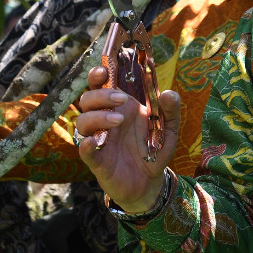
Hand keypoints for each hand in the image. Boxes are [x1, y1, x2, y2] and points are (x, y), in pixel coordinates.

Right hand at [76, 66, 178, 213]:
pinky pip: (83, 150)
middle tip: (122, 99)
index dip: (97, 75)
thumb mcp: (168, 129)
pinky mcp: (97, 161)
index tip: (104, 71)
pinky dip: (85, 144)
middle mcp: (105, 120)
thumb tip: (168, 93)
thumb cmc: (155, 150)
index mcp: (121, 107)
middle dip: (101, 95)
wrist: (151, 182)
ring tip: (119, 121)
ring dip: (97, 117)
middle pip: (88, 99)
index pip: (100, 86)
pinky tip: (93, 142)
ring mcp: (100, 140)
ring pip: (82, 121)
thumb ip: (170, 110)